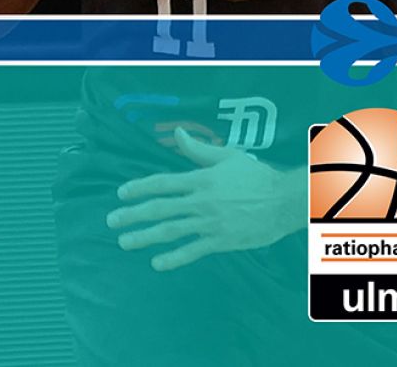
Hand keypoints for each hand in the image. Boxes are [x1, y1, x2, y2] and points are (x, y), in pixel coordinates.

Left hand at [106, 127, 304, 270]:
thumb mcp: (228, 157)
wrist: (284, 200)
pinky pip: (192, 250)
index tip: (121, 194)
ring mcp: (209, 222)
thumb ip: (199, 150)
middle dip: (132, 214)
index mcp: (202, 179)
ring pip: (170, 230)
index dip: (139, 188)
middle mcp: (201, 201)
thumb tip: (178, 134)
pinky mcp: (220, 240)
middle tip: (112, 221)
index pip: (163, 183)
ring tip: (125, 242)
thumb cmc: (257, 176)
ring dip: (144, 236)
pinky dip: (173, 258)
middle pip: (159, 208)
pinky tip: (157, 262)